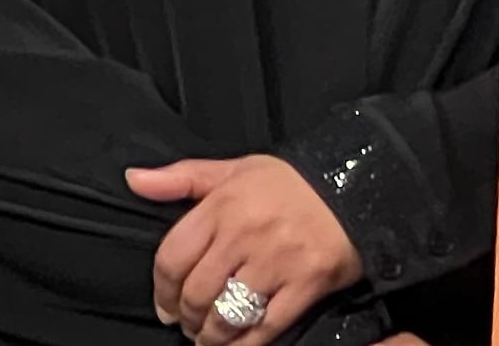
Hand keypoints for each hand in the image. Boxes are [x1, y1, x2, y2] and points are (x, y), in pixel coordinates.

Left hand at [124, 155, 364, 345]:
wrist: (365, 181)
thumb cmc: (293, 181)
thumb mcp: (239, 170)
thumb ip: (184, 178)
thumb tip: (134, 179)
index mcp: (225, 204)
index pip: (171, 259)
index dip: (162, 291)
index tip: (168, 306)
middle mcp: (248, 232)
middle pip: (196, 294)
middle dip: (188, 318)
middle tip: (192, 324)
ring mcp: (279, 259)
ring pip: (226, 315)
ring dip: (212, 335)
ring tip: (214, 336)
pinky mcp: (309, 281)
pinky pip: (265, 327)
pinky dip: (246, 344)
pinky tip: (240, 342)